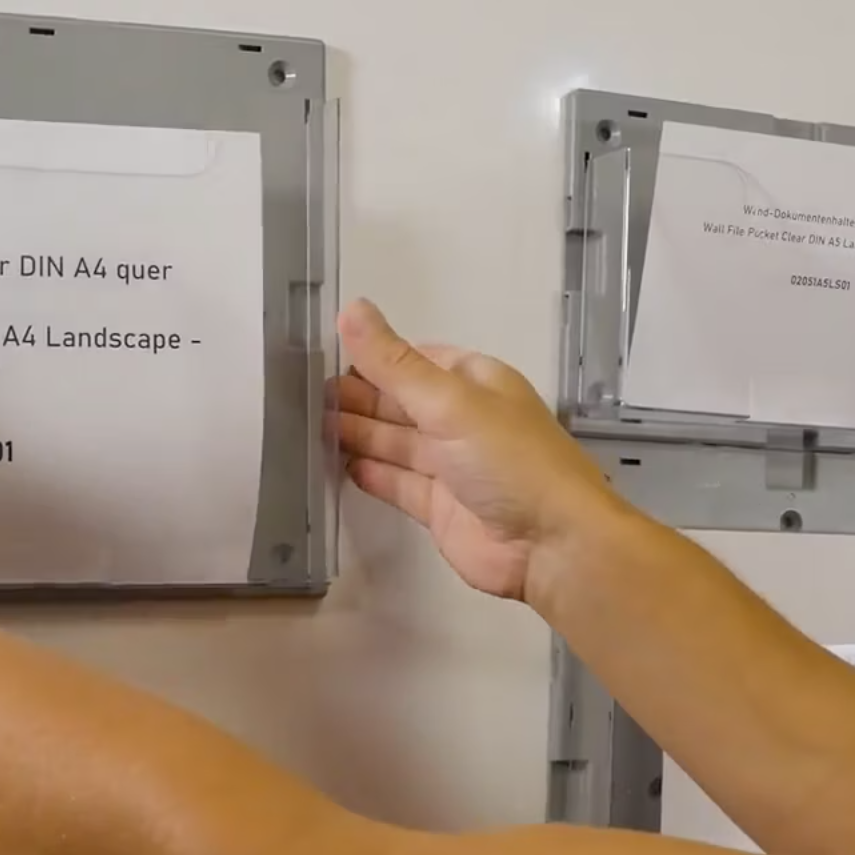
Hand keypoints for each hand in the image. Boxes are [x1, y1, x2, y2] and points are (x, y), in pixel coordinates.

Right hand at [329, 300, 624, 601]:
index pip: (418, 361)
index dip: (376, 357)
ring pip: (396, 443)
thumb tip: (351, 310)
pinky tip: (339, 463)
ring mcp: (452, 467)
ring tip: (308, 421)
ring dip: (358, 432)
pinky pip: (397, 483)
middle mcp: (464, 421)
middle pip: (402, 402)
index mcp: (476, 383)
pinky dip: (370, 473)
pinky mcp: (440, 509)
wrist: (550, 544)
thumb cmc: (510, 460)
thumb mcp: (450, 401)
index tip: (327, 353)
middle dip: (360, 395)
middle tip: (303, 390)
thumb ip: (394, 363)